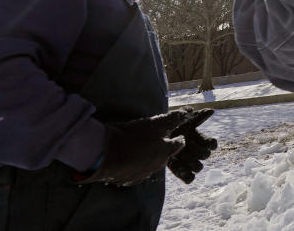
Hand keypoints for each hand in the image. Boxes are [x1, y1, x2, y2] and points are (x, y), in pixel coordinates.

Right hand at [77, 110, 191, 186]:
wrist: (105, 155)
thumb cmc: (132, 136)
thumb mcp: (155, 123)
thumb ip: (173, 119)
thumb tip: (188, 113)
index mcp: (166, 151)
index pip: (179, 144)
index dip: (178, 138)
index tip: (177, 135)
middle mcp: (158, 165)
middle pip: (165, 156)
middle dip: (163, 149)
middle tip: (156, 141)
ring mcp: (143, 174)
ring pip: (151, 165)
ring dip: (148, 158)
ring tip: (140, 149)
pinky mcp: (129, 181)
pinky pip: (136, 173)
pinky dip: (135, 167)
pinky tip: (128, 160)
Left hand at [167, 108, 216, 183]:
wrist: (154, 136)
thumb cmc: (172, 126)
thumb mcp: (183, 119)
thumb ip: (196, 116)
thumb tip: (212, 110)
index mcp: (198, 139)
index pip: (210, 143)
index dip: (211, 144)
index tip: (211, 144)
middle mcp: (195, 150)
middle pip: (204, 155)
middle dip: (201, 154)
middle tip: (196, 151)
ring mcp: (188, 161)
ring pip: (198, 167)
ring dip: (195, 165)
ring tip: (190, 164)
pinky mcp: (179, 169)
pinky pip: (188, 177)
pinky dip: (188, 177)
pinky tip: (186, 175)